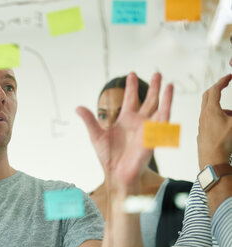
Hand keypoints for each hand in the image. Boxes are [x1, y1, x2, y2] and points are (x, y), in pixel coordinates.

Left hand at [77, 72, 173, 194]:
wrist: (116, 174)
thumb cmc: (108, 157)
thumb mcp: (96, 135)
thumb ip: (89, 120)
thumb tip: (77, 107)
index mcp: (125, 120)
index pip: (130, 99)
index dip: (131, 87)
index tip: (132, 73)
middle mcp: (138, 123)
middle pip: (148, 101)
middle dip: (153, 87)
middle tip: (157, 73)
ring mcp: (147, 129)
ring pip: (158, 109)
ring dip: (164, 97)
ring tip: (168, 83)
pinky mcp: (152, 138)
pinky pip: (161, 124)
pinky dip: (165, 111)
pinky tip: (168, 101)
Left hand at [197, 74, 231, 168]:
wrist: (212, 160)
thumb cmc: (224, 143)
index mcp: (211, 110)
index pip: (215, 90)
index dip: (222, 81)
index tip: (229, 76)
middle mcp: (204, 115)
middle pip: (208, 96)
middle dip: (217, 88)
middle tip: (226, 84)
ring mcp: (202, 124)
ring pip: (210, 109)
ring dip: (221, 106)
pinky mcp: (203, 132)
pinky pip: (210, 119)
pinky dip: (219, 117)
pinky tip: (228, 127)